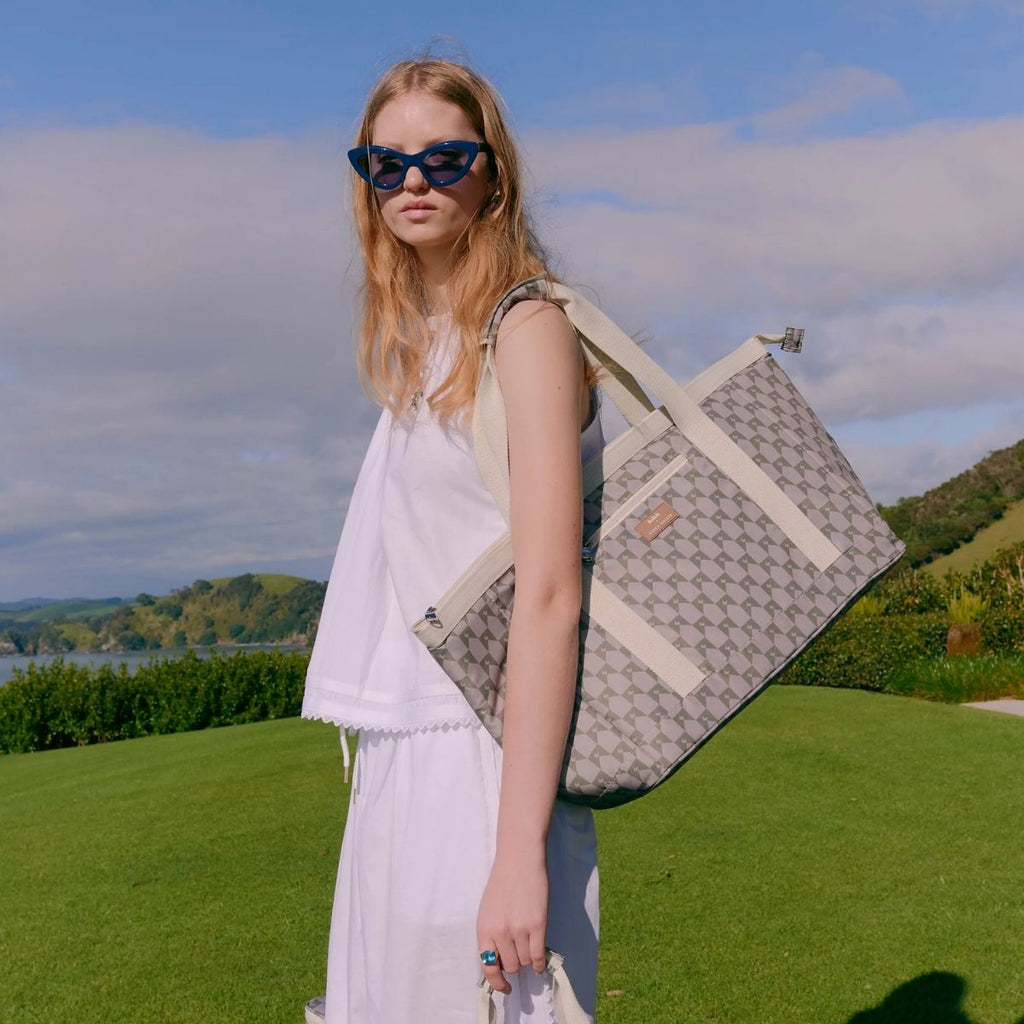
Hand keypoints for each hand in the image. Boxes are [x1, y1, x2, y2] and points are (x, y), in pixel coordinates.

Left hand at [476, 847, 548, 993]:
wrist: (519, 858)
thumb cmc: (503, 881)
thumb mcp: (488, 910)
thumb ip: (492, 935)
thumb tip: (498, 961)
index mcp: (483, 929)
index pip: (488, 968)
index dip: (498, 983)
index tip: (506, 988)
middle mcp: (499, 933)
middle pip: (510, 966)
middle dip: (515, 962)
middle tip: (520, 951)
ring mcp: (519, 929)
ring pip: (524, 962)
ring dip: (527, 958)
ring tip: (529, 944)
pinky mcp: (537, 925)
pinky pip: (538, 956)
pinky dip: (540, 963)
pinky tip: (540, 961)